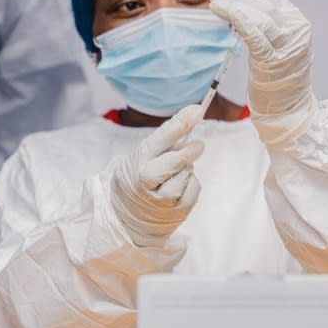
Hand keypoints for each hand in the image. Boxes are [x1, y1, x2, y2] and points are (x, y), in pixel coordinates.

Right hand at [110, 104, 203, 247]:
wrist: (127, 217)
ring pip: (185, 176)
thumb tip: (192, 115)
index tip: (196, 111)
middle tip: (199, 145)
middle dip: (188, 152)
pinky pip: (193, 192)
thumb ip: (164, 141)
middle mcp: (146, 182)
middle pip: (175, 162)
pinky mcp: (175, 213)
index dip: (179, 124)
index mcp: (138, 161)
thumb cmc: (139, 177)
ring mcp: (161, 200)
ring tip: (178, 171)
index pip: (160, 140)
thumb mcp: (142, 156)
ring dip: (187, 169)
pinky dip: (192, 184)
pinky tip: (182, 184)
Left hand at [208, 0, 312, 116]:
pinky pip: (255, 34)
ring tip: (215, 6)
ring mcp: (288, 44)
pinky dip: (241, 21)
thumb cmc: (278, 74)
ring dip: (232, 7)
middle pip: (262, 4)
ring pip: (258, 16)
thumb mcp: (276, 39)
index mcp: (297, 20)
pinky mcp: (274, 59)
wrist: (289, 108)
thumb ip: (268, 12)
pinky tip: (227, 13)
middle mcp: (297, 28)